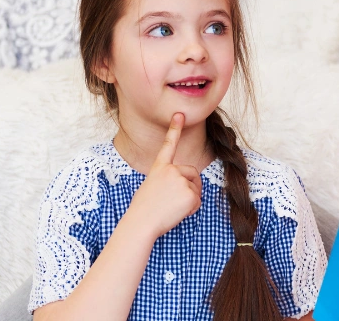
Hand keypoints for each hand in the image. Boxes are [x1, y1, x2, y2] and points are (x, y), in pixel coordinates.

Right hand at [123, 113, 201, 238]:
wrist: (141, 223)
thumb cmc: (143, 210)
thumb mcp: (152, 187)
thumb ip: (168, 181)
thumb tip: (184, 186)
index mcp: (159, 167)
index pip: (168, 145)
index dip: (174, 128)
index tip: (180, 114)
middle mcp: (171, 170)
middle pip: (193, 173)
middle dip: (191, 186)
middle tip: (174, 201)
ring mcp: (181, 180)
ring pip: (196, 189)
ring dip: (189, 200)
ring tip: (171, 207)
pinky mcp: (190, 193)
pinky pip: (198, 201)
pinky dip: (191, 209)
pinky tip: (176, 212)